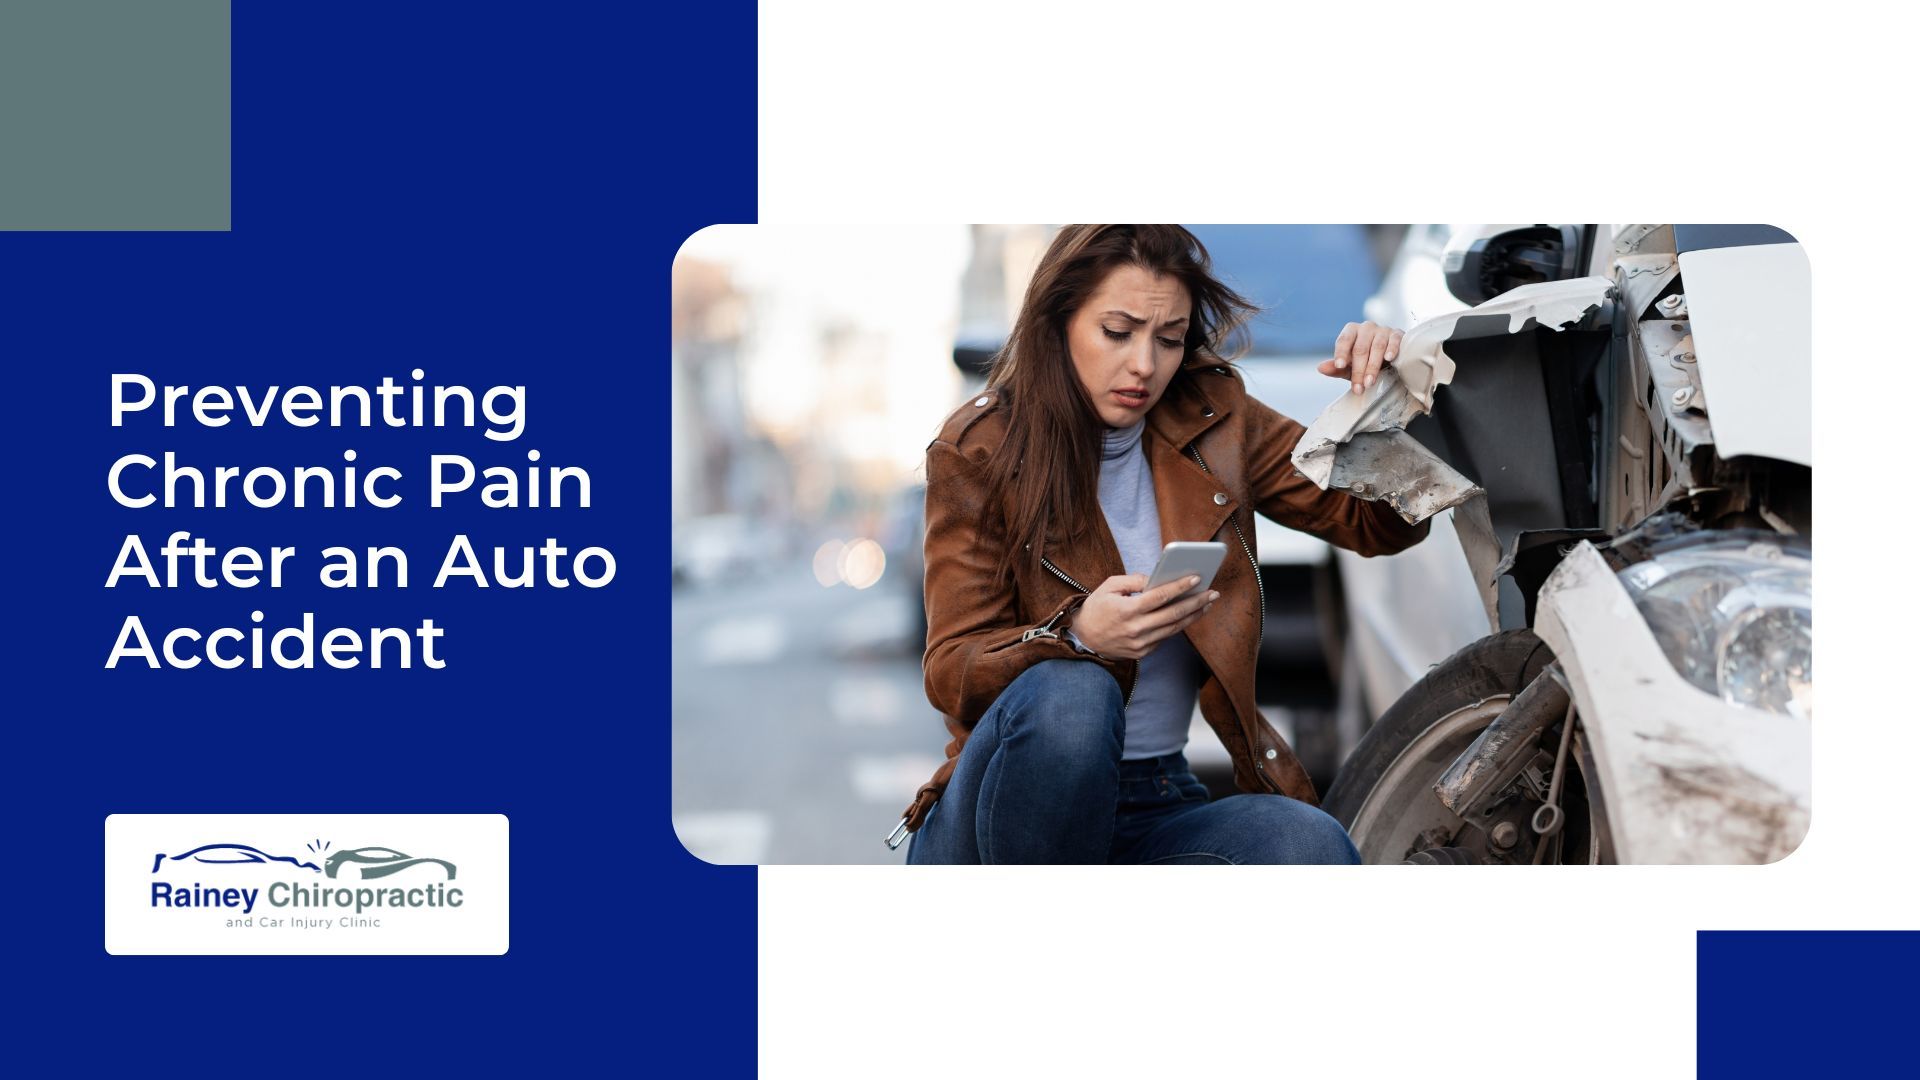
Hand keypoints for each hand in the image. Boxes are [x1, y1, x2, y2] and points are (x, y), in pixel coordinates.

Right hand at [1067, 573, 1218, 660]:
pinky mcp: (1143, 652)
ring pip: (1174, 628)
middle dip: (1196, 602)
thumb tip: (1157, 579)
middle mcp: (1136, 629)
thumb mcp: (1109, 587)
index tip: (1196, 578)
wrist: (1083, 639)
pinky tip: (1188, 615)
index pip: (1159, 596)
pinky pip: (1165, 637)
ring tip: (1206, 604)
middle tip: (1213, 593)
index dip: (1179, 587)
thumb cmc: (1096, 608)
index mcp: (1127, 610)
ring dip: (1193, 615)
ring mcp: (1141, 644)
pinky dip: (1178, 625)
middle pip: (1173, 614)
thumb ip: (1134, 581)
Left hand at [1318, 321, 1403, 395]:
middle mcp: (1366, 328)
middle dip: (1358, 370)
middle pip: (1360, 348)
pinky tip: (1389, 358)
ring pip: (1377, 346)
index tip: (1339, 366)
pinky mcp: (1397, 334)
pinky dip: (1392, 349)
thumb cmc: (1366, 362)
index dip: (1341, 353)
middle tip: (1358, 387)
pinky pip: (1395, 340)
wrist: (1389, 360)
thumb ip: (1336, 368)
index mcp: (1351, 331)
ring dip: (1373, 366)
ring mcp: (1383, 330)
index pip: (1344, 340)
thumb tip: (1320, 368)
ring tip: (1370, 382)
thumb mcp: (1350, 368)